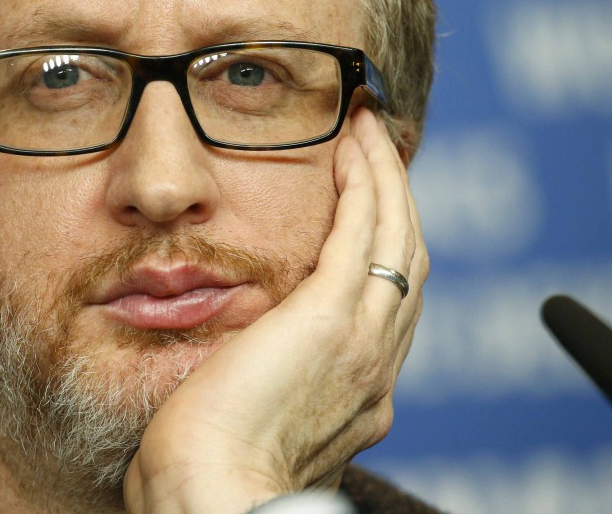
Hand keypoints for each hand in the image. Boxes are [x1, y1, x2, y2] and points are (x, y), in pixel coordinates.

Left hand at [123, 108, 428, 513]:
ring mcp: (364, 340)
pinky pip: (366, 227)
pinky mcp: (334, 314)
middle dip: (398, 203)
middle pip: (409, 265)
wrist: (208, 494)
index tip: (366, 209)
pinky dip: (367, 179)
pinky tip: (355, 143)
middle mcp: (377, 368)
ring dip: (387, 177)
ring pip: (400, 237)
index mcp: (360, 397)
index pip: (389, 307)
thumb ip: (259, 379)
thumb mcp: (246, 418)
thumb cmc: (202, 471)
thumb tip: (233, 354)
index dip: (386, 251)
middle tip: (377, 153)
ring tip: (368, 133)